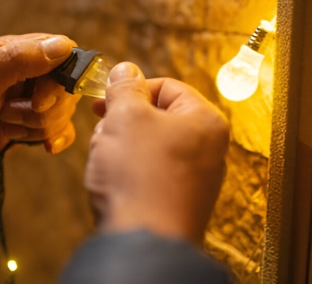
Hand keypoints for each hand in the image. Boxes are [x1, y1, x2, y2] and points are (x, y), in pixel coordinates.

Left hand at [0, 34, 80, 180]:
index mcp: (11, 53)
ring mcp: (22, 102)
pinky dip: (54, 137)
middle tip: (12, 112)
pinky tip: (47, 147)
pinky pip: (53, 130)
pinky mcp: (20, 128)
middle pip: (63, 86)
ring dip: (39, 124)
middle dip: (47, 106)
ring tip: (6, 125)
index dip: (62, 76)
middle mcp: (21, 75)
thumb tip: (63, 46)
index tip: (41, 97)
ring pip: (59, 111)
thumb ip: (20, 60)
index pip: (60, 52)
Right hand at [86, 62, 228, 244]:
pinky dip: (129, 172)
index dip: (131, 89)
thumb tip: (125, 70)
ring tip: (108, 162)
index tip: (103, 99)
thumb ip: (125, 87)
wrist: (143, 243)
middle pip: (157, 117)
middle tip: (104, 132)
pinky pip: (150, 173)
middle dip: (124, 122)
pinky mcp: (178, 200)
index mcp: (204, 120)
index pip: (166, 86)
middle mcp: (208, 148)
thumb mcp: (126, 116)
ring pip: (149, 146)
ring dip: (122, 147)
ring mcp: (195, 178)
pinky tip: (115, 183)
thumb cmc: (139, 176)